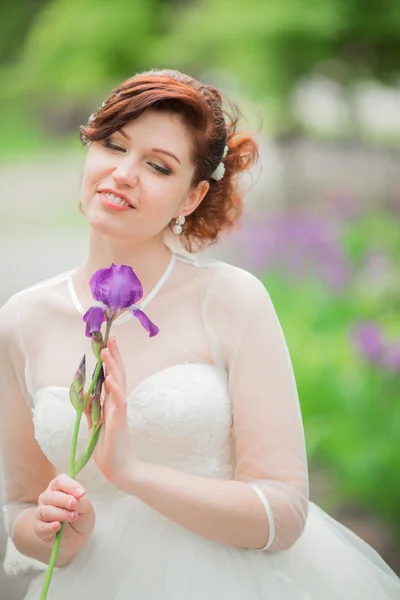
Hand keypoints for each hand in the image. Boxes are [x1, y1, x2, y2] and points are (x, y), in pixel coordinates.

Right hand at [35, 474, 94, 554]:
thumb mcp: (87, 508)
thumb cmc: (81, 517)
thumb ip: (81, 502)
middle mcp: (47, 497)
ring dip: (61, 514)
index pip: (60, 481)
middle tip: (75, 506)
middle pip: (51, 496)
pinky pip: (41, 527)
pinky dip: (50, 527)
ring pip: (45, 511)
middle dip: (65, 500)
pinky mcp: (39, 528)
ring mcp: (41, 513)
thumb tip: (75, 499)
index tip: (82, 494)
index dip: (70, 486)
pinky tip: (58, 527)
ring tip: (73, 517)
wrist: (78, 536)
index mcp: (59, 488)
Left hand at [84, 337, 138, 489]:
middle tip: (112, 338)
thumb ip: (91, 409)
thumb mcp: (95, 425)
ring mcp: (119, 412)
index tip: (108, 344)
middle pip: (118, 374)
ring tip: (108, 351)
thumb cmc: (108, 449)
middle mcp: (117, 404)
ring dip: (113, 366)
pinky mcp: (119, 421)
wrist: (119, 469)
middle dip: (114, 356)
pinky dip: (115, 389)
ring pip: (118, 384)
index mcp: (111, 404)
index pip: (112, 377)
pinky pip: (118, 402)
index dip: (110, 361)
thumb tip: (85, 394)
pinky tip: (110, 378)